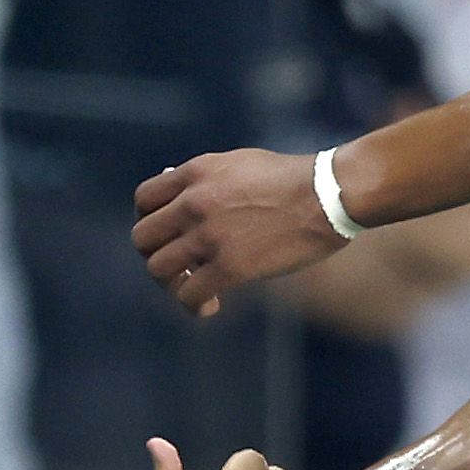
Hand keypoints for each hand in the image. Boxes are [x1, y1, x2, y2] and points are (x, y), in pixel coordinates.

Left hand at [133, 145, 349, 314]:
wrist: (327, 195)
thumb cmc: (292, 179)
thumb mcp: (240, 163)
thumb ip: (205, 179)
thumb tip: (178, 193)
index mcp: (196, 173)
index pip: (144, 200)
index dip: (149, 221)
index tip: (166, 235)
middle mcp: (193, 202)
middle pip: (142, 237)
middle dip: (155, 254)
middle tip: (177, 265)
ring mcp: (208, 235)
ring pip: (158, 269)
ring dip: (172, 283)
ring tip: (194, 287)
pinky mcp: (229, 266)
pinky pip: (190, 294)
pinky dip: (194, 305)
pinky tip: (211, 306)